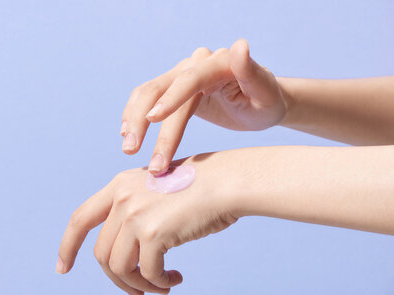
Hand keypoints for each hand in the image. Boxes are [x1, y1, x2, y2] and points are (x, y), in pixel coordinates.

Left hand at [56, 152, 239, 294]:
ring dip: (140, 285)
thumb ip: (134, 212)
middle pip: (101, 254)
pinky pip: (147, 272)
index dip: (67, 246)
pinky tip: (174, 279)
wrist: (228, 181)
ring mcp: (135, 214)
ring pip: (120, 267)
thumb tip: (122, 258)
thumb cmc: (199, 189)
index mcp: (119, 186)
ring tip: (161, 287)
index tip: (62, 268)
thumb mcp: (156, 191)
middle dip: (118, 279)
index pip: (80, 219)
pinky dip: (158, 283)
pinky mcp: (153, 232)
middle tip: (138, 292)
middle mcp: (122, 198)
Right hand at [120, 38, 287, 175]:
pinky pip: (148, 98)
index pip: (190, 79)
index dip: (171, 99)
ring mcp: (182, 74)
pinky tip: (127, 134)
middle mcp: (196, 64)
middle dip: (143, 119)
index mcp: (219, 64)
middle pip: (161, 87)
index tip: (153, 119)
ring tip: (127, 148)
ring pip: (148, 93)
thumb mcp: (266, 93)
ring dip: (133, 120)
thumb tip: (240, 45)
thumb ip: (252, 72)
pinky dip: (135, 115)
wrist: (259, 104)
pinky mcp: (174, 88)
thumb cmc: (266, 103)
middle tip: (132, 150)